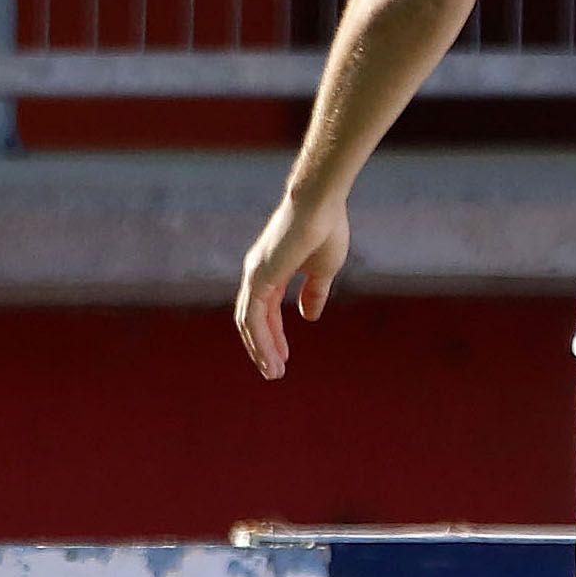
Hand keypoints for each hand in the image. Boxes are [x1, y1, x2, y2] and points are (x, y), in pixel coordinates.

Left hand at [236, 190, 349, 380]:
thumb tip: (309, 317)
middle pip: (251, 320)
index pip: (266, 311)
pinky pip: (254, 317)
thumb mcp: (323, 269)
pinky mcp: (259, 277)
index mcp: (270, 272)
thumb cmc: (326, 228)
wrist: (320, 204)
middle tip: (274, 372)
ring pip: (250, 323)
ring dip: (260, 350)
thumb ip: (314, 292)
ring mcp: (255, 275)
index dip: (273, 335)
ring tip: (273, 373)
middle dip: (262, 348)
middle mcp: (256, 274)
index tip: (283, 358)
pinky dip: (261, 339)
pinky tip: (272, 356)